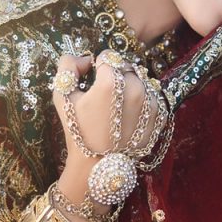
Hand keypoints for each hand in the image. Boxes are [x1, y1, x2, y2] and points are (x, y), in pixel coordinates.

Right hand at [52, 50, 164, 173]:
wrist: (97, 166)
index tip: (94, 80)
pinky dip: (143, 100)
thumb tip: (85, 58)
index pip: (109, 56)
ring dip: (131, 86)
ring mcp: (150, 102)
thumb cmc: (77, 131)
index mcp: (111, 82)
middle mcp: (135, 89)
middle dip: (116, 75)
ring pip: (142, 80)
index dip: (99, 66)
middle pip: (127, 67)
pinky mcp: (160, 115)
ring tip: (118, 106)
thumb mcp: (62, 98)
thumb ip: (67, 68)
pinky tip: (130, 114)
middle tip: (106, 95)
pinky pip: (152, 96)